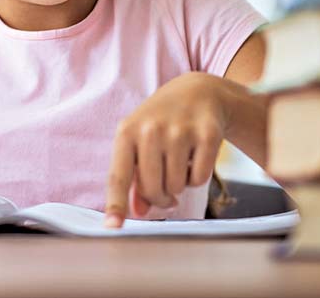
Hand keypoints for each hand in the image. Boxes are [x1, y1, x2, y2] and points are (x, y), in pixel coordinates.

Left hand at [103, 72, 230, 228]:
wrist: (197, 91)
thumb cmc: (161, 123)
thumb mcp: (140, 142)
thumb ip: (135, 177)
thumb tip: (138, 211)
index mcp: (127, 132)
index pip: (119, 175)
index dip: (116, 204)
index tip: (112, 227)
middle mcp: (151, 129)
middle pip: (153, 189)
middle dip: (161, 197)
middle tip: (166, 190)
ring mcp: (180, 130)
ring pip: (177, 186)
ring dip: (180, 185)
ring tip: (180, 165)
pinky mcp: (207, 133)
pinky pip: (200, 178)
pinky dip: (198, 176)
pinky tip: (195, 157)